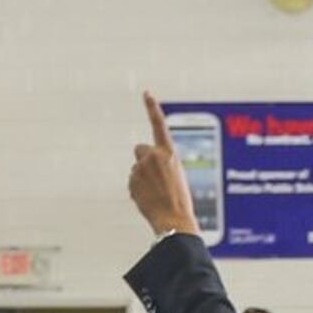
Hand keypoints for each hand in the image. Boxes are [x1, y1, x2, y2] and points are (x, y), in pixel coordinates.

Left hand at [131, 93, 203, 236]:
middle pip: (140, 149)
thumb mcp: (176, 175)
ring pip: (136, 168)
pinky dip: (138, 189)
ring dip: (142, 177)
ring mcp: (140, 168)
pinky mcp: (132, 181)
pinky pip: (132, 182)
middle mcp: (153, 156)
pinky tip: (149, 199)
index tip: (146, 93)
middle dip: (143, 159)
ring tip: (156, 193)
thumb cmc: (180, 200)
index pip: (159, 124)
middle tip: (154, 176)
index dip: (152, 107)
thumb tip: (141, 164)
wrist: (174, 220)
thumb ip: (161, 164)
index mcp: (169, 153)